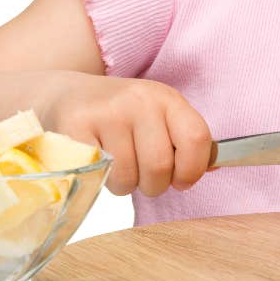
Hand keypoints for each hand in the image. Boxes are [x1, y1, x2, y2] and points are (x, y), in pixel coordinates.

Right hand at [40, 71, 212, 196]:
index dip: (193, 170)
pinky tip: (97, 162)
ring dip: (125, 185)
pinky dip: (101, 181)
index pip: (197, 138)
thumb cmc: (119, 115)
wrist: (64, 95)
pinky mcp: (76, 126)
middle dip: (154, 185)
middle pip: (160, 166)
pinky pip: (99, 175)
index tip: (182, 180)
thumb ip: (184, 140)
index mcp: (167, 98)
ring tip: (117, 167)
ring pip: (128, 177)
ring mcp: (107, 112)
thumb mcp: (157, 116)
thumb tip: (215, 166)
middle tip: (143, 177)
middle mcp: (140, 100)